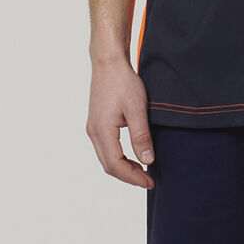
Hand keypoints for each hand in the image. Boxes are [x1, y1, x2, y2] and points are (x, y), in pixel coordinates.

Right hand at [86, 57, 154, 188]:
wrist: (108, 62)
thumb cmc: (123, 82)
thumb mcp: (137, 108)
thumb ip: (141, 136)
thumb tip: (147, 160)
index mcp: (102, 131)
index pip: (116, 165)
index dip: (133, 177)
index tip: (149, 181)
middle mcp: (94, 132)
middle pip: (109, 165)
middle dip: (128, 176)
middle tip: (148, 179)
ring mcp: (93, 127)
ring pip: (106, 158)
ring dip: (123, 167)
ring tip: (142, 170)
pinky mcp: (96, 122)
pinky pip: (105, 148)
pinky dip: (118, 156)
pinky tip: (132, 154)